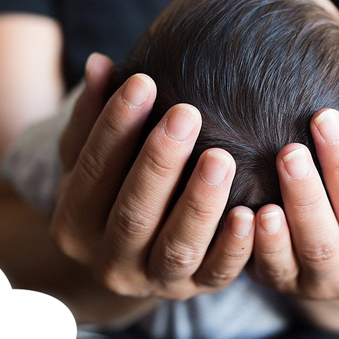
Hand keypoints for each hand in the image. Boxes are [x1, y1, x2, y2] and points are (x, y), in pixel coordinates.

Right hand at [51, 54, 254, 299]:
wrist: (136, 251)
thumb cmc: (118, 188)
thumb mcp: (95, 156)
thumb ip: (96, 116)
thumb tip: (101, 63)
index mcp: (76, 220)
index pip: (92, 169)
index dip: (114, 126)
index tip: (144, 82)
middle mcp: (109, 258)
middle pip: (134, 212)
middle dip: (160, 162)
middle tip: (187, 114)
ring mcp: (154, 279)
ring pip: (177, 246)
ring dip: (199, 203)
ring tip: (221, 158)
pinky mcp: (196, 288)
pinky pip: (217, 273)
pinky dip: (234, 247)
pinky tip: (250, 213)